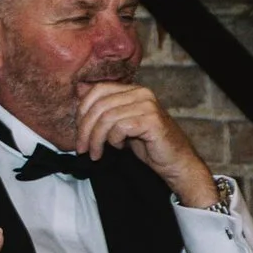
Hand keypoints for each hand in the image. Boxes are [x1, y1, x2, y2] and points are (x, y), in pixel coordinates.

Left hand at [73, 82, 216, 206]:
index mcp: (132, 90)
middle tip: (82, 148)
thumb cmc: (146, 144)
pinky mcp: (152, 120)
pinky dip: (113, 140)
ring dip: (96, 139)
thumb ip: (104, 111)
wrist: (174, 161)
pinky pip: (120, 127)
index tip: (79, 132)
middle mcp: (141, 93)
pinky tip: (118, 147)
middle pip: (99, 105)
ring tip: (95, 154)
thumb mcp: (120, 124)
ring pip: (107, 118)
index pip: (97, 90)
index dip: (82, 111)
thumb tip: (78, 93)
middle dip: (85, 129)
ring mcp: (148, 105)